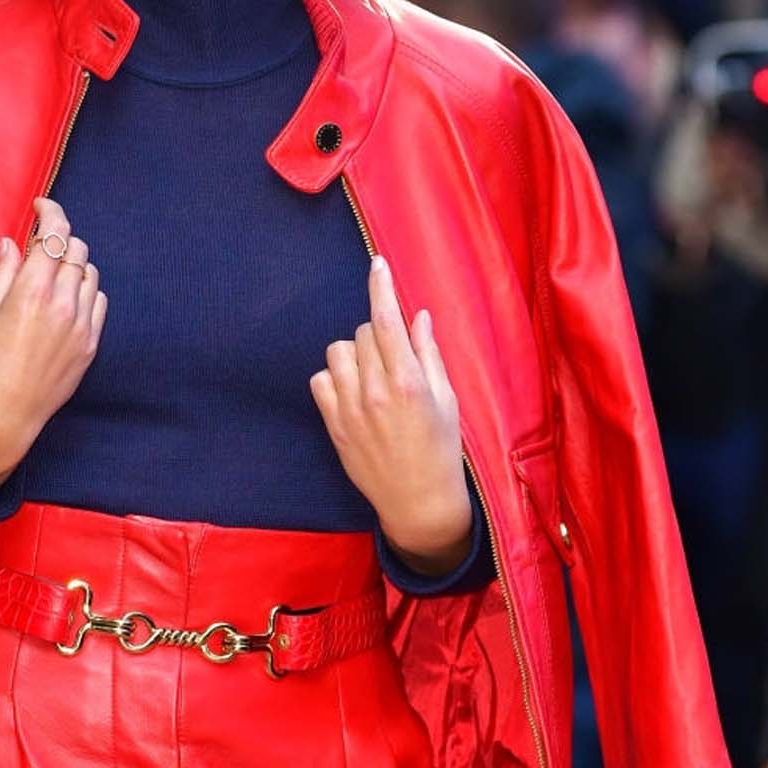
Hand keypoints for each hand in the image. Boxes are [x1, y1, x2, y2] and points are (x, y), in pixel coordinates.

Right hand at [0, 196, 104, 505]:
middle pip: (76, 249)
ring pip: (91, 274)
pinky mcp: (90, 345)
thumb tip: (14, 244)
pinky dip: (86, 291)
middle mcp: (63, 304)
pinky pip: (99, 302)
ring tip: (53, 275)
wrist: (3, 414)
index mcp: (32, 291)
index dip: (51, 211)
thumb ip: (2, 273)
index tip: (42, 207)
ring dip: (74, 265)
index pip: (54, 233)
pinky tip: (67, 300)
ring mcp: (82, 326)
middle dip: (59, 239)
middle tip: (40, 248)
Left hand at [311, 256, 472, 570]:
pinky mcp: (334, 426)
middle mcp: (376, 393)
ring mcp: (350, 411)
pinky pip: (320, 381)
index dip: (381, 288)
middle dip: (380, 334)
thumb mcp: (447, 400)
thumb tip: (416, 316)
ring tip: (373, 376)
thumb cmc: (441, 449)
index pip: (388, 321)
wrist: (418, 502)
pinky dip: (335, 379)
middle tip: (396, 358)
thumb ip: (429, 355)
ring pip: (338, 352)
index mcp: (410, 383)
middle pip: (365, 332)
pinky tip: (354, 393)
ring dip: (355, 354)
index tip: (377, 265)